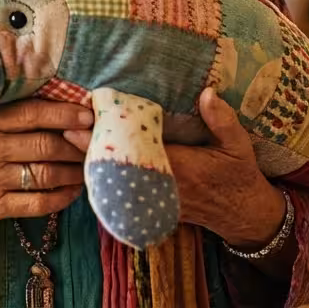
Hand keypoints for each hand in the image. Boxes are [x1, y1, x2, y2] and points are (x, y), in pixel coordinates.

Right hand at [0, 99, 91, 227]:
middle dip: (76, 145)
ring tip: (87, 167)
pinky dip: (62, 197)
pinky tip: (73, 190)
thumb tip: (57, 106)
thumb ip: (6, 114)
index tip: (87, 115)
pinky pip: (38, 203)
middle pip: (45, 145)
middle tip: (94, 144)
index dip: (65, 113)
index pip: (32, 113)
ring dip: (74, 171)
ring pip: (46, 174)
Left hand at [65, 88, 284, 249]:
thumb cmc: (240, 176)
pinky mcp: (154, 204)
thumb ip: (222, 120)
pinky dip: (106, 176)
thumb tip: (207, 92)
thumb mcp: (239, 145)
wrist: (244, 215)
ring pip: (118, 181)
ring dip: (94, 163)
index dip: (111, 138)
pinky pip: (124, 190)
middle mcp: (163, 185)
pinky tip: (87, 163)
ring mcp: (156, 197)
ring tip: (68, 142)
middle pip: (119, 168)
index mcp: (181, 168)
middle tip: (65, 129)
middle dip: (92, 149)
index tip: (89, 120)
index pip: (137, 152)